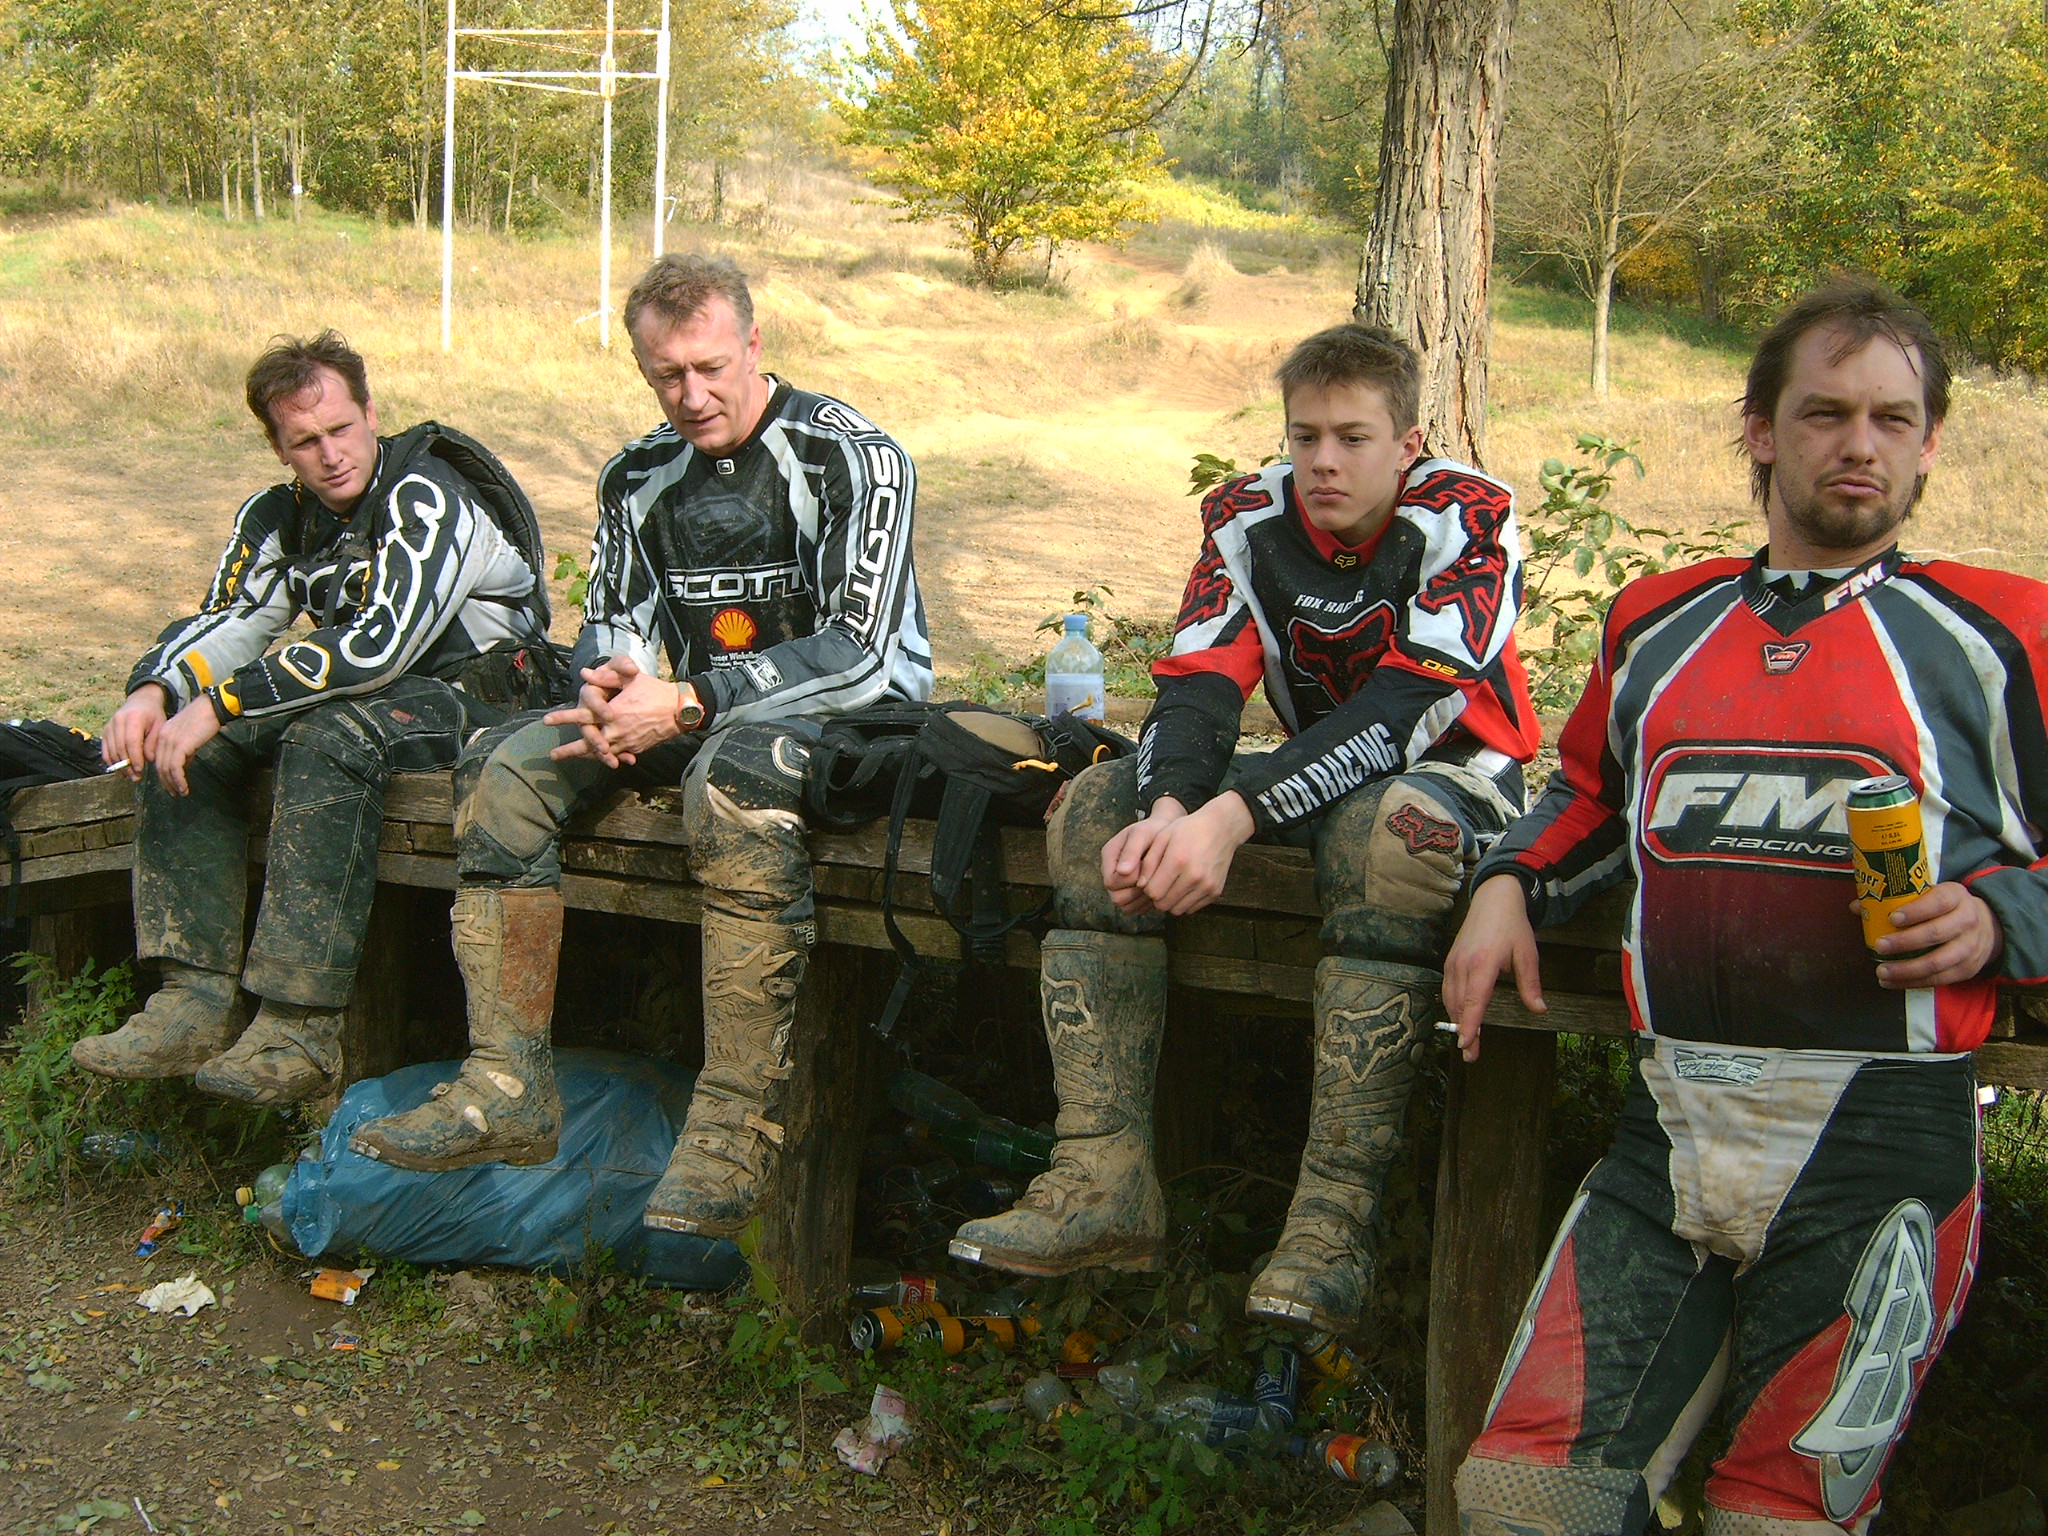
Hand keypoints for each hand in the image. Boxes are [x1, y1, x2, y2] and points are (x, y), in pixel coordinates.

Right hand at [103, 684, 170, 781]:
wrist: (141, 701)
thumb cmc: (153, 715)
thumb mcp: (160, 726)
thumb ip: (154, 742)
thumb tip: (149, 759)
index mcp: (133, 718)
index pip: (131, 742)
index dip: (134, 758)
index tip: (140, 770)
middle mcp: (117, 721)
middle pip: (119, 748)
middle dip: (127, 765)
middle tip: (136, 777)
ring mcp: (109, 726)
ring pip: (110, 750)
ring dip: (119, 766)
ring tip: (129, 776)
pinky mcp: (105, 731)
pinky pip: (105, 750)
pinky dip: (111, 761)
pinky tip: (120, 770)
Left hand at [152, 698, 222, 796]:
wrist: (212, 708)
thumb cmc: (205, 719)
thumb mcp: (190, 735)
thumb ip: (185, 749)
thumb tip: (186, 764)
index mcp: (163, 734)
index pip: (159, 759)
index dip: (164, 774)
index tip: (171, 784)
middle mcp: (162, 738)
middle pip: (160, 766)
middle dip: (166, 782)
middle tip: (175, 793)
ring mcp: (170, 742)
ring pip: (166, 769)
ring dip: (173, 784)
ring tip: (181, 792)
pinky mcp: (180, 746)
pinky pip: (175, 768)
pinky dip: (179, 780)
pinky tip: (184, 787)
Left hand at [546, 654, 680, 765]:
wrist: (680, 711)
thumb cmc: (655, 691)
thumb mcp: (631, 678)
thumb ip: (607, 675)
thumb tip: (584, 673)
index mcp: (613, 712)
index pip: (583, 716)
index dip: (563, 718)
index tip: (546, 721)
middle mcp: (617, 731)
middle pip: (588, 744)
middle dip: (569, 751)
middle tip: (553, 755)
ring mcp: (626, 743)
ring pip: (600, 753)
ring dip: (585, 756)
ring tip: (570, 759)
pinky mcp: (635, 749)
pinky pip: (617, 756)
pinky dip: (606, 758)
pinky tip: (599, 759)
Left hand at [1102, 792, 1253, 916]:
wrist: (1221, 828)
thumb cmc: (1188, 830)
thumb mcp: (1162, 837)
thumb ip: (1149, 862)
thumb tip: (1140, 886)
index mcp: (1178, 860)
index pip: (1152, 892)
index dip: (1147, 888)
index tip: (1151, 878)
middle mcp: (1194, 876)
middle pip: (1163, 905)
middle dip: (1157, 896)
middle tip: (1160, 883)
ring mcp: (1207, 885)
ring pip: (1177, 910)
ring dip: (1170, 901)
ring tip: (1172, 884)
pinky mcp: (1215, 892)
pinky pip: (1192, 909)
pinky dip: (1185, 902)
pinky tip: (1185, 886)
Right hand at [1441, 874, 1546, 1062]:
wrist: (1493, 899)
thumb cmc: (1512, 926)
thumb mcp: (1527, 954)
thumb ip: (1531, 984)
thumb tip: (1539, 1010)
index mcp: (1483, 963)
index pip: (1474, 1001)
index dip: (1470, 1025)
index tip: (1467, 1045)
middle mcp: (1463, 965)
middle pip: (1460, 1006)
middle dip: (1464, 1031)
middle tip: (1471, 1055)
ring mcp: (1453, 962)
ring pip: (1451, 999)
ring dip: (1457, 1021)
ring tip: (1466, 1041)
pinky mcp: (1450, 961)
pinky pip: (1447, 989)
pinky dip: (1453, 1006)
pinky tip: (1459, 1016)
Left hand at [1863, 882, 2002, 988]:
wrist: (1986, 927)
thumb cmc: (1945, 909)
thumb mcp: (1930, 895)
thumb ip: (1896, 899)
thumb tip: (1857, 906)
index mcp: (1955, 896)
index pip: (1938, 902)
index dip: (1915, 911)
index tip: (1892, 918)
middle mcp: (1967, 920)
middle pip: (1936, 933)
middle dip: (1905, 942)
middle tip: (1880, 946)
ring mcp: (1969, 947)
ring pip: (1937, 962)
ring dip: (1906, 969)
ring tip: (1882, 971)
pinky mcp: (1967, 969)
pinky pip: (1938, 979)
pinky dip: (1913, 983)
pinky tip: (1892, 982)